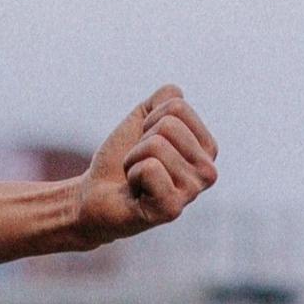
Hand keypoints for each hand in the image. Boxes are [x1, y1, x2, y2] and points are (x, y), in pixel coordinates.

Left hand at [76, 85, 218, 244]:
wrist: (96, 194)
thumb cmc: (123, 156)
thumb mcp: (144, 117)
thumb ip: (165, 99)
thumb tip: (176, 94)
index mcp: (207, 148)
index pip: (177, 106)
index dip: (149, 120)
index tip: (145, 142)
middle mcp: (208, 171)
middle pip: (168, 125)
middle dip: (142, 140)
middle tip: (140, 162)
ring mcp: (192, 192)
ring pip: (156, 145)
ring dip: (134, 159)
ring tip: (137, 177)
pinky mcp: (172, 209)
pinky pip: (150, 168)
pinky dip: (132, 174)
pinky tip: (136, 192)